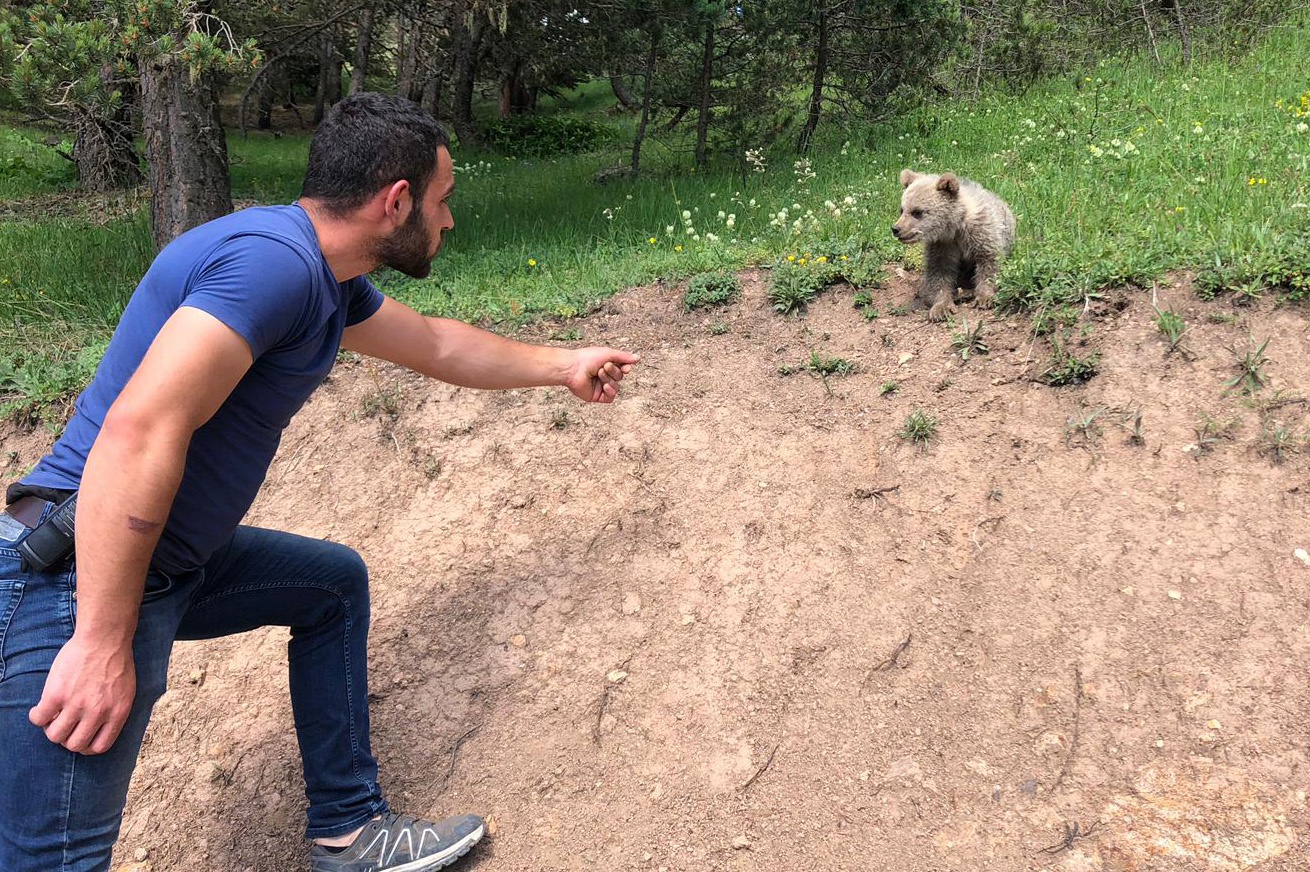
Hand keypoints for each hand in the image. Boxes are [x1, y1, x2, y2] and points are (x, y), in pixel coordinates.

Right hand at [29, 633, 135, 754]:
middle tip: (64, 725)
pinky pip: (39, 718)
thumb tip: (101, 731)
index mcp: (117, 713)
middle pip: (75, 745)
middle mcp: (97, 713)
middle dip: (67, 738)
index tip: (80, 737)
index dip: (86, 746)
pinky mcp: (57, 694)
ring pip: (55, 735)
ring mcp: (76, 704)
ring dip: (51, 729)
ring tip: (53, 716)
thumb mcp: (127, 691)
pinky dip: (37, 717)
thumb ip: (114, 712)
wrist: (105, 638)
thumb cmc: (116, 662)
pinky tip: (41, 708)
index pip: (99, 747)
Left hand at [565, 348, 639, 403]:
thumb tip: (638, 358)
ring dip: (609, 379)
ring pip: (616, 386)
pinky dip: (610, 391)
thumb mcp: (608, 353)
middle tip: (604, 366)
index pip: (623, 368)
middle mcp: (604, 375)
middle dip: (614, 372)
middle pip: (620, 377)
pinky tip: (604, 386)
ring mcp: (601, 386)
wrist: (573, 368)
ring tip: (598, 374)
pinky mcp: (597, 396)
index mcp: (607, 364)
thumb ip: (624, 357)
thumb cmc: (588, 358)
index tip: (626, 367)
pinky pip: (611, 397)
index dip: (626, 368)